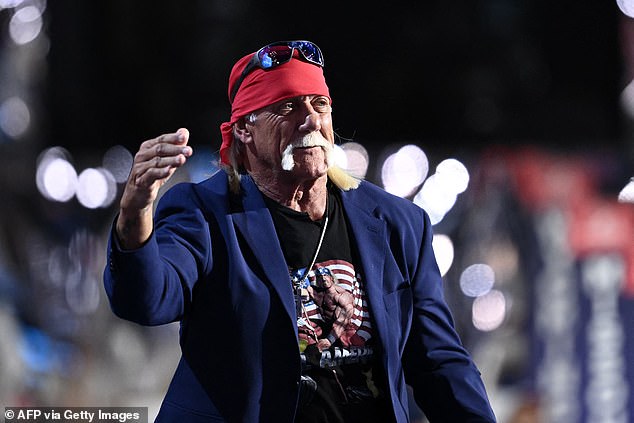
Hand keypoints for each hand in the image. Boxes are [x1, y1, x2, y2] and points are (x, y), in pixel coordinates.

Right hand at [116, 128, 192, 247]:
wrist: (138, 195)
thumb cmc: (152, 176)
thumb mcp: (167, 160)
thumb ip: (176, 147)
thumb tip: (184, 132)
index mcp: (148, 148)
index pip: (162, 139)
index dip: (173, 138)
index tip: (184, 137)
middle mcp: (142, 155)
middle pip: (160, 149)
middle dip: (175, 149)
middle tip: (188, 151)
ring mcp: (140, 168)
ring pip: (156, 161)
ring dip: (171, 160)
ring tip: (182, 159)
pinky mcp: (140, 180)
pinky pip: (151, 174)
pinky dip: (161, 172)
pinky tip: (170, 170)